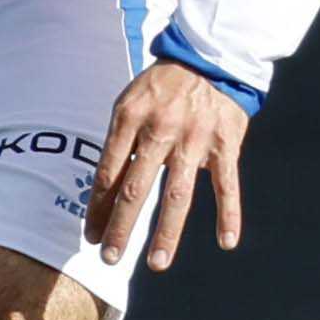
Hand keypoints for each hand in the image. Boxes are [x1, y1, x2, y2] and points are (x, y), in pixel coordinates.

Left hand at [87, 59, 248, 271]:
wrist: (208, 57)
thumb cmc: (159, 88)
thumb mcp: (128, 103)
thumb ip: (119, 144)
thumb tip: (104, 192)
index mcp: (129, 118)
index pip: (108, 172)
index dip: (98, 207)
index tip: (91, 235)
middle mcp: (160, 130)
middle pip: (136, 187)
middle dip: (121, 226)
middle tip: (109, 257)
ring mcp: (195, 139)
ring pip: (178, 193)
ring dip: (167, 231)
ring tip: (156, 263)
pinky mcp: (226, 143)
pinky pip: (227, 184)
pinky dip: (229, 214)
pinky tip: (226, 241)